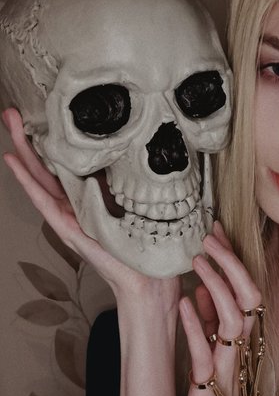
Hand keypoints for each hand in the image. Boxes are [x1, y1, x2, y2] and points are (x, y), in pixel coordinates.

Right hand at [1, 107, 176, 299]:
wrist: (147, 282)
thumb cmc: (144, 249)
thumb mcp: (135, 206)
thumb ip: (125, 185)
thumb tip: (130, 152)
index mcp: (88, 200)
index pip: (64, 166)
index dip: (51, 142)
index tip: (43, 116)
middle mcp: (74, 207)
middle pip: (44, 168)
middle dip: (28, 139)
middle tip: (13, 112)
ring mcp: (68, 219)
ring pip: (39, 180)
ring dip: (22, 152)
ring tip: (10, 126)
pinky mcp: (69, 231)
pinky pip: (45, 202)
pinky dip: (28, 182)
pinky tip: (15, 164)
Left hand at [179, 221, 263, 395]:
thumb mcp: (211, 352)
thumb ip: (210, 322)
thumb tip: (203, 288)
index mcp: (240, 337)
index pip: (244, 289)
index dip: (232, 259)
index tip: (216, 231)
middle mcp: (241, 347)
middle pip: (248, 296)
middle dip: (230, 263)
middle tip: (208, 237)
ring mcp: (228, 365)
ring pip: (234, 317)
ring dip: (216, 285)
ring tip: (196, 260)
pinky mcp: (211, 386)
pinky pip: (207, 351)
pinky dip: (195, 324)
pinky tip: (184, 303)